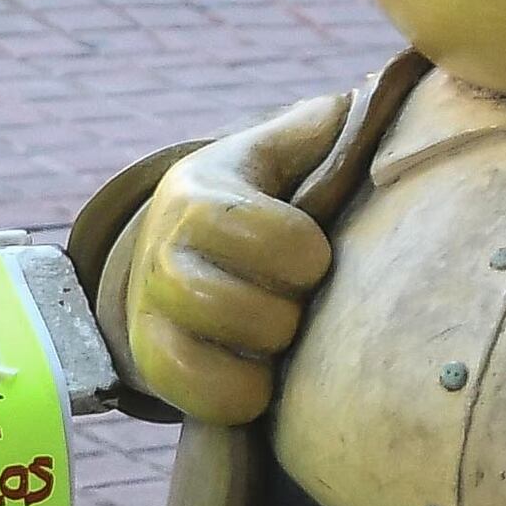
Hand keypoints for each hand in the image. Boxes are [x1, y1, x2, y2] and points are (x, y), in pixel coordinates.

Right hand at [114, 96, 343, 425]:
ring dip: (261, 354)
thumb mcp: (276, 155)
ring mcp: (147, 315)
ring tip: (276, 336)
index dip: (305, 255)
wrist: (177, 246)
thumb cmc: (254, 200)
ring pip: (209, 358)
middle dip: (285, 309)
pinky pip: (197, 398)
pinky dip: (239, 394)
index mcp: (197, 197)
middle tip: (294, 299)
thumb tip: (357, 106)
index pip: (266, 237)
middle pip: (235, 306)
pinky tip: (257, 373)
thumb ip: (313, 132)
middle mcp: (158, 256)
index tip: (312, 256)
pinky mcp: (150, 366)